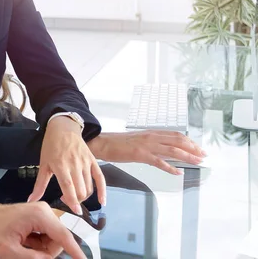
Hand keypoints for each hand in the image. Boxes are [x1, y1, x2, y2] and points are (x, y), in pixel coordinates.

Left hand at [0, 202, 84, 258]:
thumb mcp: (10, 252)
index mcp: (39, 215)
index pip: (64, 236)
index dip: (76, 252)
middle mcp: (44, 210)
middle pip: (59, 239)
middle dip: (48, 253)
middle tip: (27, 254)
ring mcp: (41, 212)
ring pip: (53, 239)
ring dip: (42, 250)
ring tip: (23, 247)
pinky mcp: (38, 216)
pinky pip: (47, 236)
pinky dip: (39, 245)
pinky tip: (25, 244)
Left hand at [29, 116, 106, 214]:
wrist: (63, 128)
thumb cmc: (51, 146)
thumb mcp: (43, 164)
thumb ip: (39, 185)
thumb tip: (31, 200)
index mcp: (60, 165)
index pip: (68, 186)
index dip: (72, 200)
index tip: (75, 211)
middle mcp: (75, 164)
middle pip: (80, 189)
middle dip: (75, 200)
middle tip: (66, 199)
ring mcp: (85, 162)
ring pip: (89, 186)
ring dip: (83, 196)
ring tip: (74, 195)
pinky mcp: (93, 160)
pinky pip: (100, 178)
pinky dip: (102, 191)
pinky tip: (102, 201)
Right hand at [87, 131, 205, 174]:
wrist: (103, 143)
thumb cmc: (118, 143)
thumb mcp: (138, 139)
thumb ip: (151, 143)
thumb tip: (164, 149)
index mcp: (151, 133)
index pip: (175, 135)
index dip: (189, 141)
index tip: (199, 148)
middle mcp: (151, 137)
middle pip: (177, 141)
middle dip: (193, 148)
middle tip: (203, 155)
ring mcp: (146, 145)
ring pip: (172, 150)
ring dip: (187, 156)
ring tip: (197, 162)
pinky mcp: (140, 155)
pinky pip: (159, 162)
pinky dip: (170, 167)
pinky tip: (178, 173)